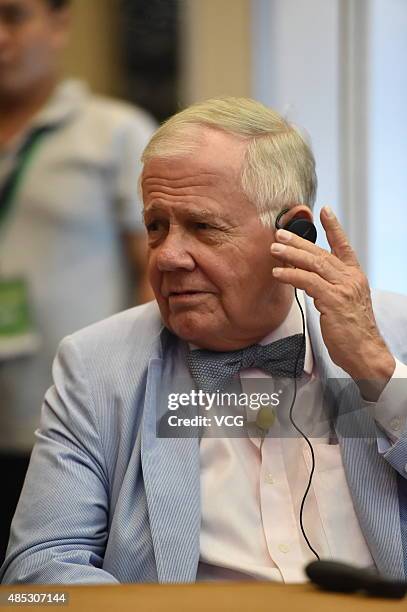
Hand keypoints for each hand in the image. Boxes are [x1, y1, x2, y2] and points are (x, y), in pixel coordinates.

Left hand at [270, 206, 394, 399]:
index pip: (344, 246)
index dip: (334, 228)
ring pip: (313, 264)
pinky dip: (291, 275)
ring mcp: (343, 288)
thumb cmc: (353, 332)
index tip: (324, 211)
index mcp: (355, 277)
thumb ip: (329, 288)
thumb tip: (307, 278)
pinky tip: (279, 273)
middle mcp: (350, 278)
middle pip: (321, 253)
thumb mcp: (344, 304)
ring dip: (291, 255)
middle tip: (280, 233)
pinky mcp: (333, 300)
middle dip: (298, 241)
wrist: (366, 353)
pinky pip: (307, 282)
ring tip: (274, 249)